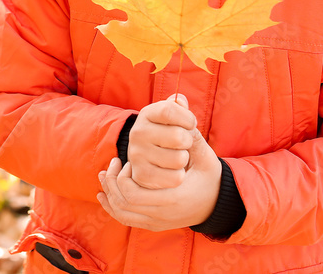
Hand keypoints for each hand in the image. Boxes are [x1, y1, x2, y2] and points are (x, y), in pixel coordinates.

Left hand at [97, 126, 221, 230]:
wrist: (220, 203)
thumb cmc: (210, 175)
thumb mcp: (203, 154)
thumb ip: (189, 130)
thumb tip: (178, 99)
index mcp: (174, 197)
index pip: (135, 191)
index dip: (126, 175)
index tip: (128, 160)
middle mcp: (164, 213)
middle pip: (125, 202)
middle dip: (114, 182)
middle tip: (116, 162)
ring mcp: (159, 221)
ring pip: (123, 212)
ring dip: (110, 192)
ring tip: (105, 173)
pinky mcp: (155, 224)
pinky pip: (127, 219)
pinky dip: (112, 207)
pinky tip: (102, 194)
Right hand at [126, 93, 195, 189]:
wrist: (166, 166)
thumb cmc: (176, 140)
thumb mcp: (182, 122)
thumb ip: (182, 110)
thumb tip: (180, 100)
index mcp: (147, 114)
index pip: (169, 110)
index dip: (187, 119)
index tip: (191, 124)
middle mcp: (137, 132)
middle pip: (178, 136)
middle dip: (188, 142)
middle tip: (182, 145)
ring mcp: (136, 154)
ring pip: (179, 159)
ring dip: (183, 160)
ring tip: (175, 158)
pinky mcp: (141, 176)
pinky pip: (175, 178)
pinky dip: (179, 177)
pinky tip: (170, 171)